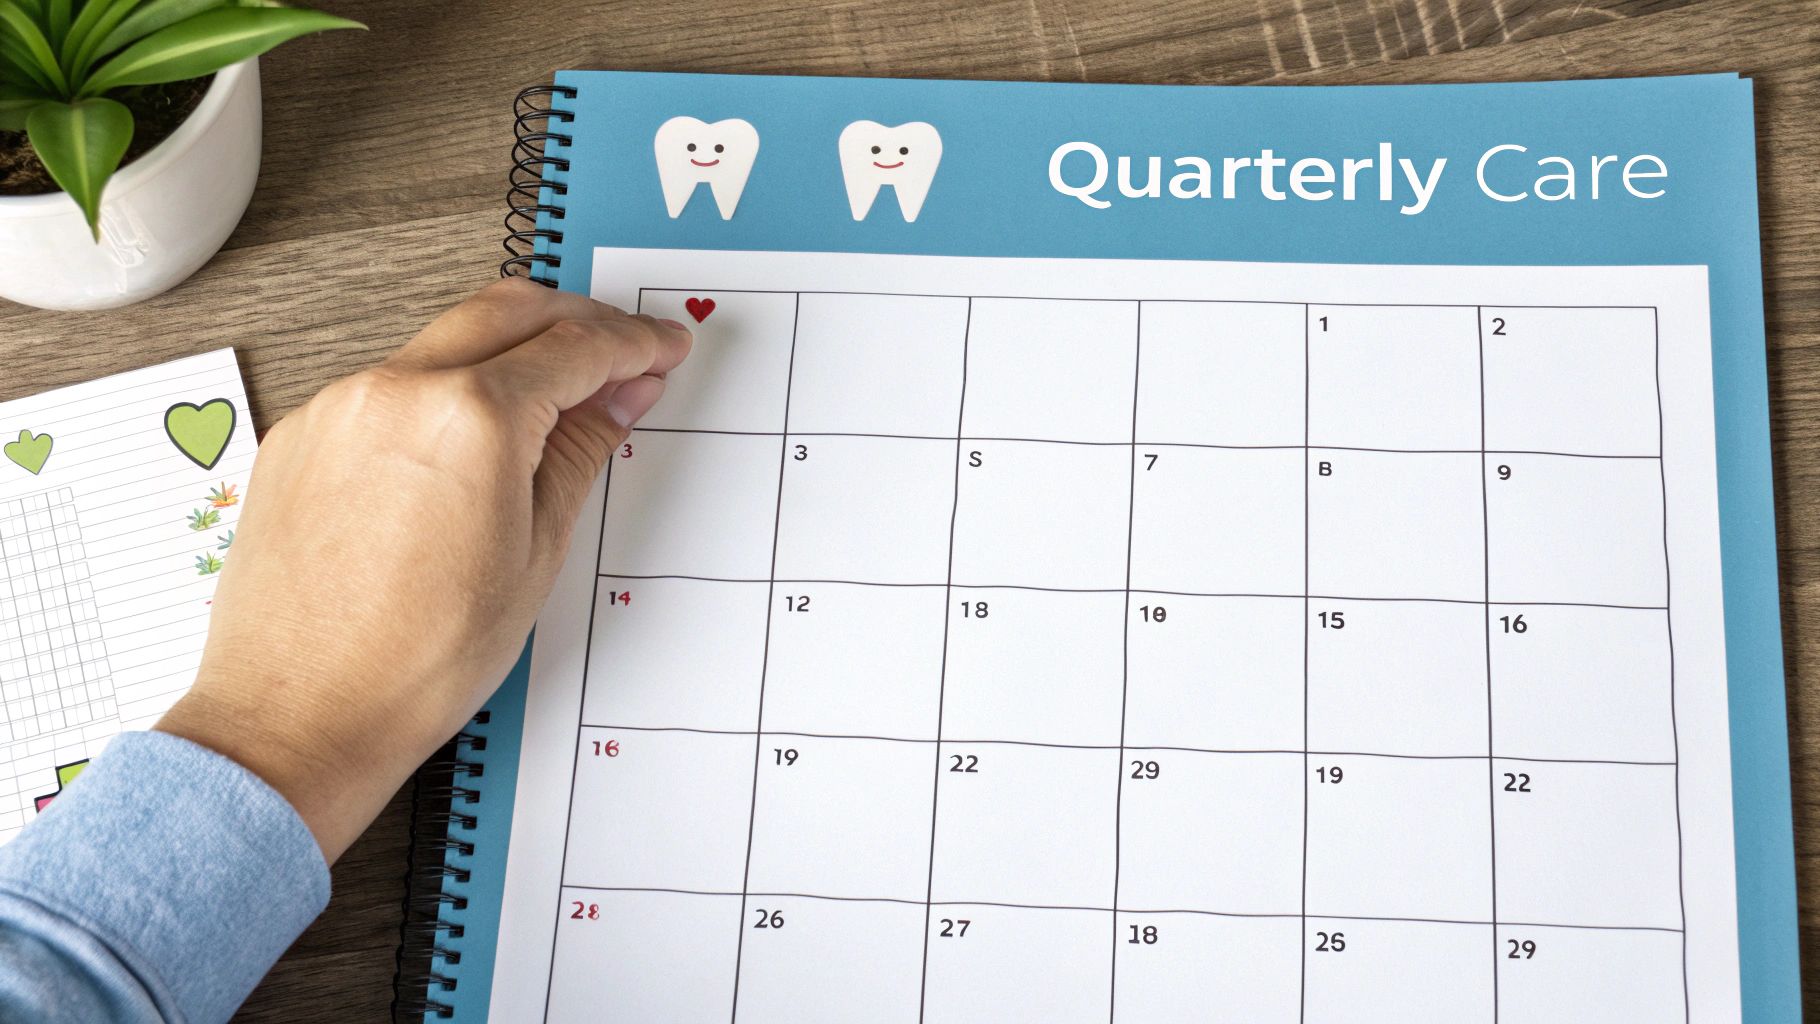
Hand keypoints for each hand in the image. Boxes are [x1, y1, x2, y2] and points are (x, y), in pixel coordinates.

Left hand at [156, 278, 691, 861]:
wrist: (298, 717)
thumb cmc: (411, 662)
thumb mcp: (535, 555)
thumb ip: (579, 455)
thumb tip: (614, 400)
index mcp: (470, 419)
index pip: (575, 347)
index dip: (632, 344)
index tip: (659, 349)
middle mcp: (395, 391)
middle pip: (507, 310)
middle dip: (575, 320)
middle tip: (619, 351)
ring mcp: (338, 407)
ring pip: (444, 341)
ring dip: (506, 352)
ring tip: (549, 405)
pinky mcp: (300, 434)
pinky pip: (388, 385)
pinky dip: (442, 391)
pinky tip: (467, 443)